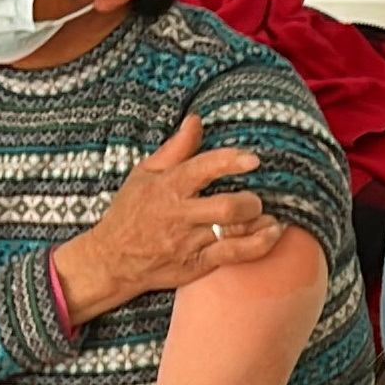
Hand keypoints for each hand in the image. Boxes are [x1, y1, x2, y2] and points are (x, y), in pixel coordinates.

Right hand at [53, 114, 285, 322]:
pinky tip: (272, 234)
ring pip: (234, 232)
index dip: (230, 162)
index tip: (252, 159)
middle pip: (226, 207)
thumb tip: (196, 120)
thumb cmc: (131, 211)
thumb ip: (176, 149)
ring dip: (260, 223)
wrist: (112, 260)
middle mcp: (179, 215)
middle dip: (250, 201)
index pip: (201, 169)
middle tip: (255, 199)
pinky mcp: (198, 264)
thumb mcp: (144, 174)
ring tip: (270, 218)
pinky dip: (260, 244)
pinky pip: (235, 254)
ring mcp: (189, 242)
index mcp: (167, 187)